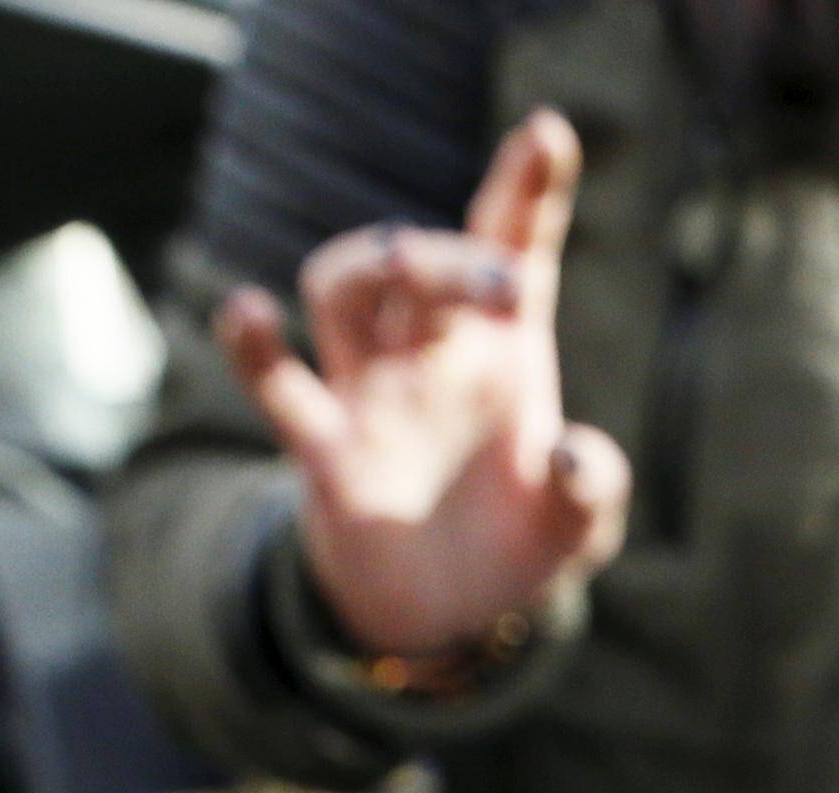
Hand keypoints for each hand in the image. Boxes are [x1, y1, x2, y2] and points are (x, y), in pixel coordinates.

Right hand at [216, 110, 631, 664]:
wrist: (453, 613)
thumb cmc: (522, 541)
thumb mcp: (579, 524)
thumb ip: (590, 489)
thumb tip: (573, 459)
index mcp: (502, 349)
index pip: (512, 247)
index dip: (526, 189)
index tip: (547, 133)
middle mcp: (431, 352)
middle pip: (421, 265)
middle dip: (454, 257)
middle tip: (502, 283)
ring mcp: (372, 391)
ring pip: (342, 288)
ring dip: (369, 267)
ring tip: (402, 266)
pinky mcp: (327, 448)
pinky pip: (280, 386)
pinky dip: (256, 349)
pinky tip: (248, 312)